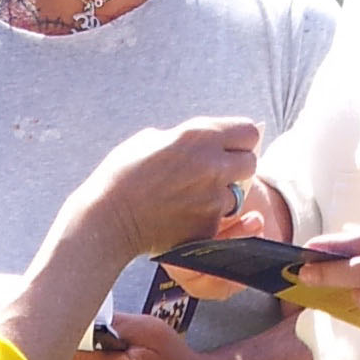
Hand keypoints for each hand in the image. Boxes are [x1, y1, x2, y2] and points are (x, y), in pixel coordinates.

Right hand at [67, 116, 266, 276]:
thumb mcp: (152, 139)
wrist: (108, 219)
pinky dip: (206, 219)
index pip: (248, 131)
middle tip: (215, 173)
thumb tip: (206, 140)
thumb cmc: (122, 175)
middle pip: (251, 162)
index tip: (227, 146)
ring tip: (191, 197)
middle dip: (237, 167)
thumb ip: (186, 138)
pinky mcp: (208, 227)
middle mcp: (212, 165)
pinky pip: (219, 220)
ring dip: (221, 195)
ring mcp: (212, 199)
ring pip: (237, 195)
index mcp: (198, 135)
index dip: (239, 140)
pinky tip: (181, 216)